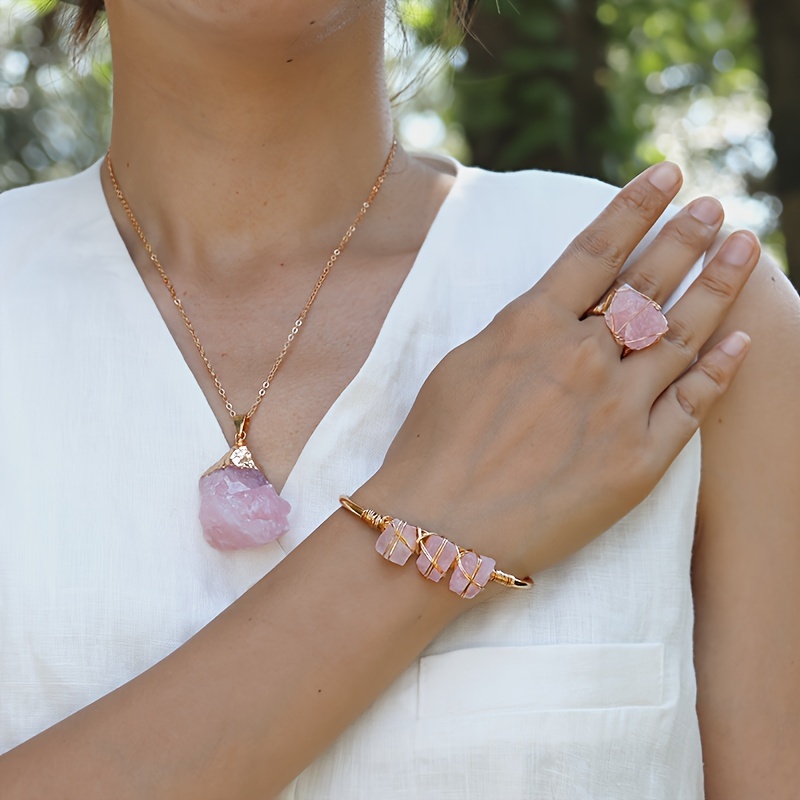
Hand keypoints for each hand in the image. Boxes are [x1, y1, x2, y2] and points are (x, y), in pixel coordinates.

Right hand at [361, 163, 760, 577]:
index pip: (596, 249)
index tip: (665, 176)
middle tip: (713, 207)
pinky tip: (741, 341)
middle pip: (648, 282)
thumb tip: (553, 311)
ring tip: (744, 248)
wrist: (438, 530)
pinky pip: (692, 405)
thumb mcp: (462, 365)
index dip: (635, 206)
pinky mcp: (638, 461)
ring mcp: (616, 408)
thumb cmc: (432, 448)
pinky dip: (720, 369)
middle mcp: (581, 357)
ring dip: (718, 286)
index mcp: (530, 325)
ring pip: (681, 333)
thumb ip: (516, 332)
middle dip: (685, 236)